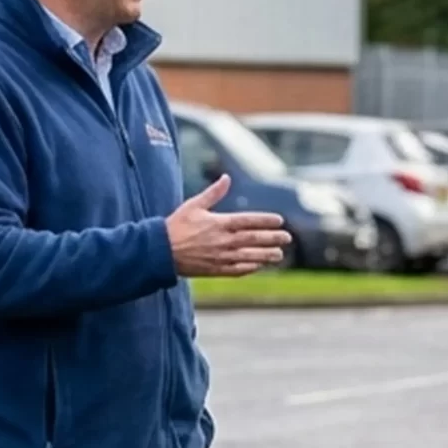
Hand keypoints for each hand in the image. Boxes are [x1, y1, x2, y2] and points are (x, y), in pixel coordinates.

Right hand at [165, 174, 291, 277]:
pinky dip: (250, 267)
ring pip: (249, 256)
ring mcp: (220, 257)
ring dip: (266, 256)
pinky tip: (259, 266)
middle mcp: (223, 241)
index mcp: (219, 223)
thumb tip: (226, 178)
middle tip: (287, 238)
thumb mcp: (194, 205)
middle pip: (254, 239)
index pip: (249, 221)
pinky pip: (237, 270)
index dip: (266, 221)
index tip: (280, 221)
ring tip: (279, 255)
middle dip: (272, 238)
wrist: (160, 251)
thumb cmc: (176, 226)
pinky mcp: (215, 270)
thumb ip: (213, 193)